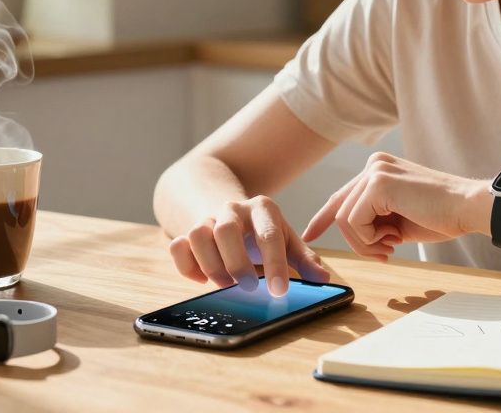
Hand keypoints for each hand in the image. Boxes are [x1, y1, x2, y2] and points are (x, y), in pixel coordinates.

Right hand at [169, 195, 329, 297]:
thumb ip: (304, 259)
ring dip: (210, 265)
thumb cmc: (263, 232)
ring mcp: (207, 218)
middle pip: (226, 230)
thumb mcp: (287, 240)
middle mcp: (232, 209)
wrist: (230, 211)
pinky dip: (187, 265)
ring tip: (225, 284)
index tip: (280, 291)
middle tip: (248, 288)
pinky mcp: (186, 231)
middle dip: (236, 263)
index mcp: (263, 209)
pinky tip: (202, 279)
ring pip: (197, 234)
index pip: (269, 235)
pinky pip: (177, 245)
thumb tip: (323, 278)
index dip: (275, 264)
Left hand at [302, 153, 489, 259]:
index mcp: (379, 169)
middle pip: (340, 211)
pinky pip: (354, 222)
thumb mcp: (399, 218)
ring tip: (393, 245)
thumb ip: (375, 219)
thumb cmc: (442, 216)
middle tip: (385, 254)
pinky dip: (370, 239)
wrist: (468, 208)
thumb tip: (356, 235)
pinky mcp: (377, 184)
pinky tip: (394, 237)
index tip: (309, 235)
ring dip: (366, 243)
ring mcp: (374, 171)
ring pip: (344, 219)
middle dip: (356, 241)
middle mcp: (373, 165)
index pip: (342, 196)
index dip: (323, 218)